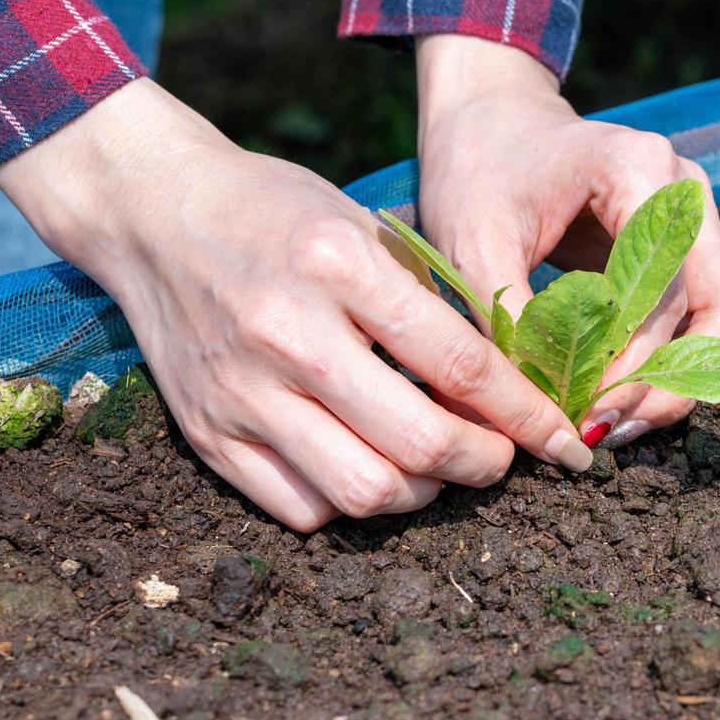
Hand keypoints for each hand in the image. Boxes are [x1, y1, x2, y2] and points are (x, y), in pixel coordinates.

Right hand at [0, 80, 592, 532]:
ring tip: (440, 467)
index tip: (568, 444)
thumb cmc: (277, 213)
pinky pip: (302, 509)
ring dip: (425, 494)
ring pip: (364, 492)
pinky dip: (353, 505)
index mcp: (340, 267)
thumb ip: (432, 304)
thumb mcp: (366, 228)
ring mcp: (242, 392)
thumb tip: (512, 386)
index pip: (463, 366)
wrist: (151, 211)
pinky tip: (371, 468)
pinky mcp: (207, 434)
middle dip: (486, 464)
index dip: (528, 417)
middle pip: (421, 444)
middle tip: (502, 457)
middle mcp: (288, 335)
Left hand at [414, 36, 719, 447]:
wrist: (489, 122)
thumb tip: (546, 413)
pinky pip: (711, 317)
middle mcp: (688, 192)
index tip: (584, 411)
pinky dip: (682, 362)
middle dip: (670, 382)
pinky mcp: (690, 248)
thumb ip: (512, 322)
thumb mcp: (473, 244)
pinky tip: (627, 393)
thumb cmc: (476, 171)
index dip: (636, 363)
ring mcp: (698, 219)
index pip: (667, 289)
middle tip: (608, 429)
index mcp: (642, 171)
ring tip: (617, 421)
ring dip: (684, 379)